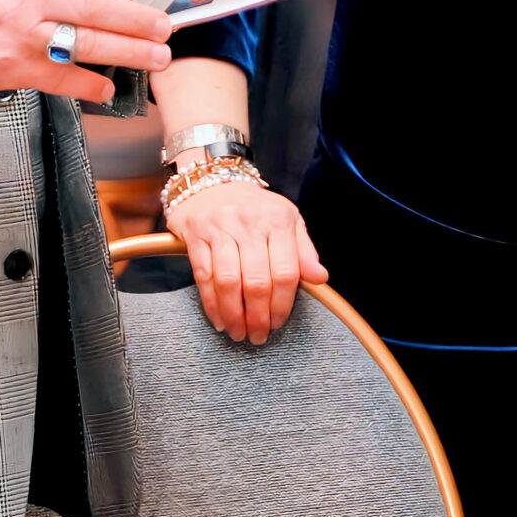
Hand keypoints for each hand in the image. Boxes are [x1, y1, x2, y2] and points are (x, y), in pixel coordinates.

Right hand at [0, 0, 176, 104]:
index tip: (142, 4)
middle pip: (98, 7)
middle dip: (139, 20)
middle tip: (166, 29)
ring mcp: (23, 34)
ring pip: (88, 43)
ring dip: (129, 53)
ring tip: (156, 58)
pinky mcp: (15, 68)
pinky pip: (64, 79)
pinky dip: (90, 85)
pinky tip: (109, 87)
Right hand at [166, 179, 327, 343]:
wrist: (212, 180)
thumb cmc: (255, 208)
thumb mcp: (288, 221)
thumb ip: (304, 251)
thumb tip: (321, 278)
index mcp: (278, 220)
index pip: (286, 271)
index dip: (283, 304)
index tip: (278, 322)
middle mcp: (250, 223)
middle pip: (256, 281)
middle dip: (258, 316)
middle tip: (258, 336)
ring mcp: (221, 228)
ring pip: (228, 281)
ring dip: (234, 314)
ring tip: (239, 332)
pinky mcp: (196, 234)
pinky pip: (204, 275)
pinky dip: (212, 303)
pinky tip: (219, 319)